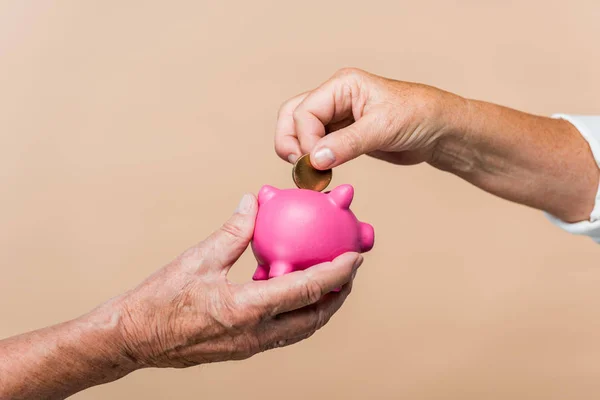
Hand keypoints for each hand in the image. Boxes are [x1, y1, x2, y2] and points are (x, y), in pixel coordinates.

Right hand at [117, 193, 361, 367]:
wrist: (133, 338)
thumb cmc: (159, 301)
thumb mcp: (198, 258)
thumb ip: (234, 231)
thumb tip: (253, 203)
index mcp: (246, 310)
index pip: (306, 289)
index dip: (337, 272)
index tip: (355, 256)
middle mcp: (254, 334)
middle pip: (314, 317)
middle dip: (339, 294)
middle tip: (348, 269)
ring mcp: (249, 345)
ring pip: (301, 328)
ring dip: (320, 305)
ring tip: (328, 280)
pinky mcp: (242, 348)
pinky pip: (282, 330)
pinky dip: (297, 311)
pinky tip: (291, 289)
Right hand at [275, 68, 597, 222]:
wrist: (438, 131)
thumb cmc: (418, 117)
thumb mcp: (382, 128)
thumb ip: (347, 143)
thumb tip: (315, 160)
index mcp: (342, 86)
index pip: (304, 111)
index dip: (306, 139)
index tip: (317, 163)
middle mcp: (335, 98)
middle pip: (292, 117)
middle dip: (290, 142)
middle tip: (300, 168)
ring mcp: (337, 117)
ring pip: (299, 132)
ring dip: (298, 153)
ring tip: (309, 175)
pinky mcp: (342, 136)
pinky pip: (316, 146)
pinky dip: (312, 160)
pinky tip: (320, 174)